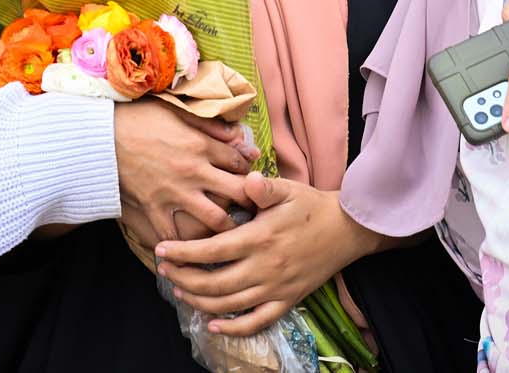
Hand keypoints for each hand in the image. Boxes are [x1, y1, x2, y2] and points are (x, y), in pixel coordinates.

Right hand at [113, 101, 252, 250]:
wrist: (102, 137)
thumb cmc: (140, 119)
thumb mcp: (178, 112)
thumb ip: (211, 126)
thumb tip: (241, 136)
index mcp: (201, 145)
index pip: (240, 162)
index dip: (250, 170)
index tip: (252, 178)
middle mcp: (194, 171)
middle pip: (237, 192)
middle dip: (250, 202)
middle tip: (255, 209)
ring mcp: (175, 192)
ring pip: (215, 219)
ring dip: (227, 227)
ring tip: (233, 234)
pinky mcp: (155, 207)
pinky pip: (173, 234)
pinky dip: (183, 245)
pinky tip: (191, 252)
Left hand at [154, 174, 378, 336]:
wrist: (347, 231)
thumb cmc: (312, 206)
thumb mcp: (288, 189)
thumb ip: (264, 188)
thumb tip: (247, 180)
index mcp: (261, 238)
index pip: (212, 250)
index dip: (183, 253)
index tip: (161, 250)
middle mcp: (265, 267)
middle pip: (214, 282)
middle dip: (183, 279)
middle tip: (164, 271)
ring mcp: (276, 288)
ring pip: (229, 304)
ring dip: (199, 301)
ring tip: (180, 291)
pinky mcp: (287, 300)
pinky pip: (257, 322)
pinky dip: (233, 328)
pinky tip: (214, 326)